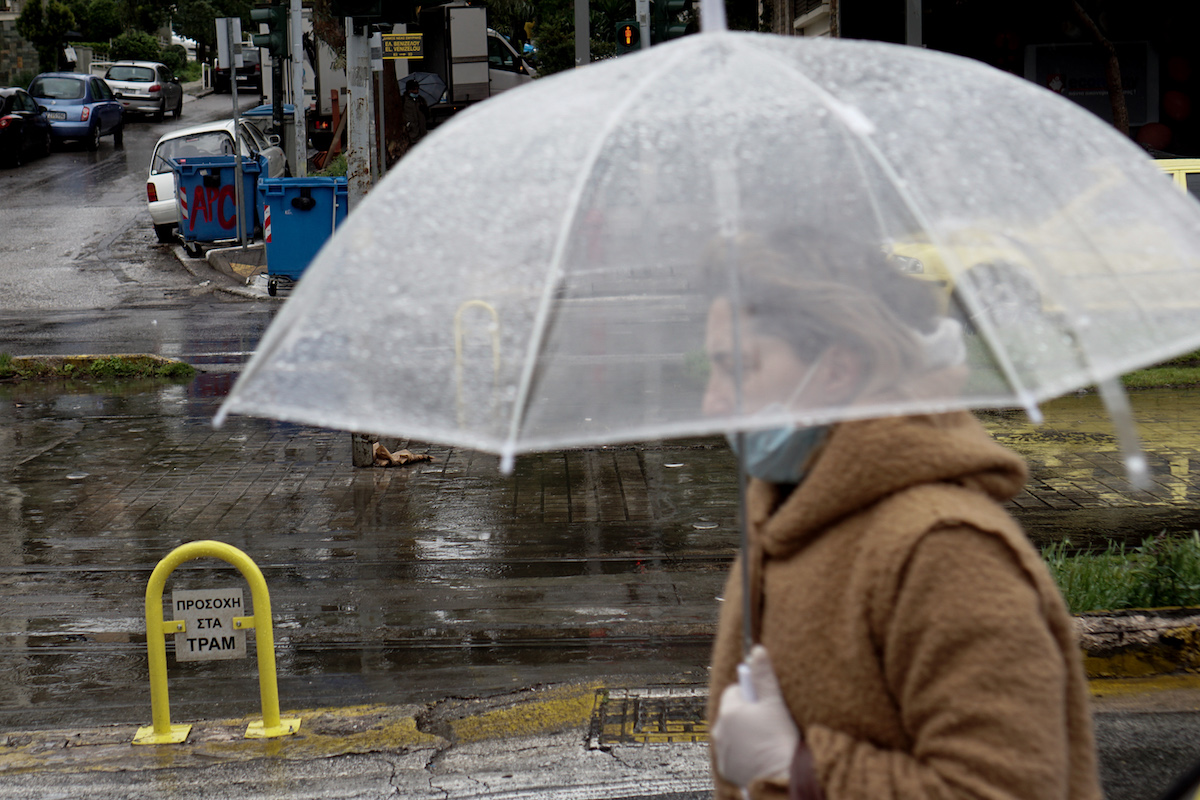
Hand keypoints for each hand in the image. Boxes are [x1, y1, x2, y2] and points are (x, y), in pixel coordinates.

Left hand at [712, 645, 800, 787]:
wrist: (780, 779)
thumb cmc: (778, 742)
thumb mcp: (774, 703)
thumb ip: (764, 676)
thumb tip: (757, 651)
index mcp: (729, 711)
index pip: (735, 690)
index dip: (752, 694)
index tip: (764, 702)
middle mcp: (720, 730)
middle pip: (733, 711)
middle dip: (748, 713)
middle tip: (768, 721)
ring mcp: (722, 751)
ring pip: (733, 733)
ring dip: (745, 732)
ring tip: (765, 739)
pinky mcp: (726, 769)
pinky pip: (733, 753)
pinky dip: (744, 752)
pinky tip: (759, 753)